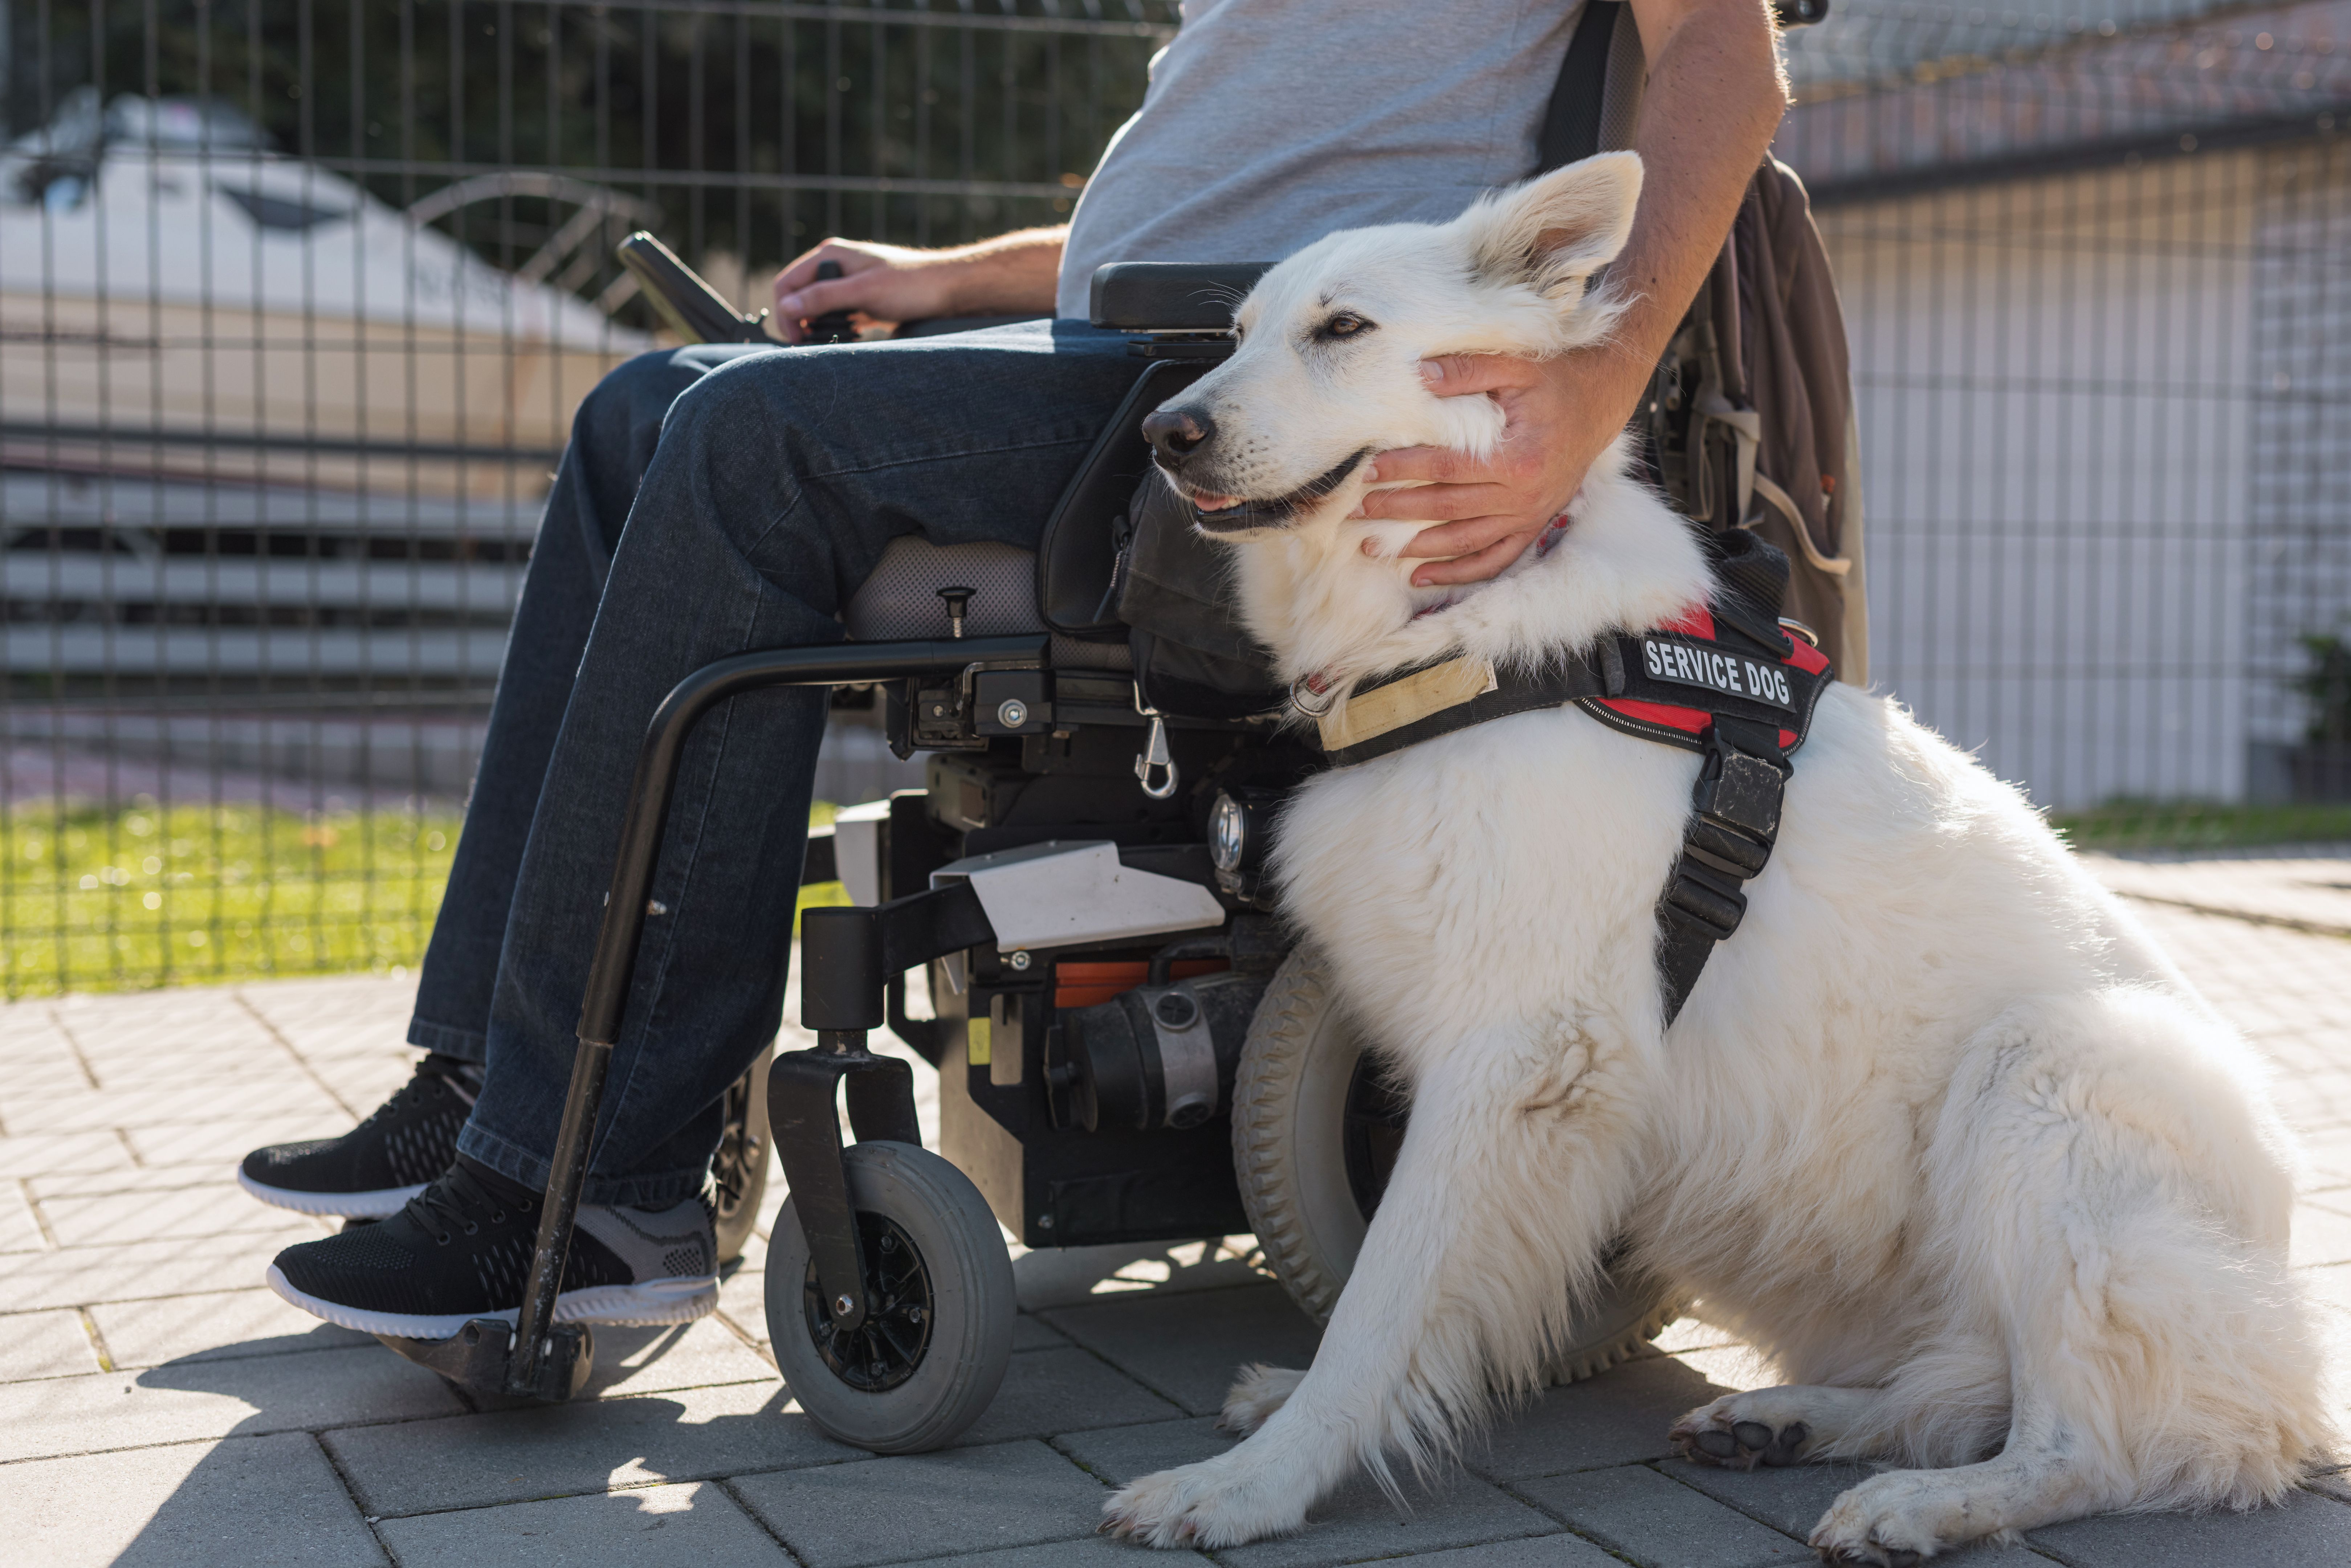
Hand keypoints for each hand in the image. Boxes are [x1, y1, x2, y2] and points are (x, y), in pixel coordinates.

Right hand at [770, 237, 959, 343]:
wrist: (947, 290)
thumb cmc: (911, 285)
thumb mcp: (864, 292)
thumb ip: (824, 297)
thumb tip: (787, 307)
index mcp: (830, 255)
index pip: (788, 283)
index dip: (786, 313)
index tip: (797, 339)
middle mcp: (836, 264)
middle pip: (799, 294)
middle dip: (798, 320)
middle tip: (809, 344)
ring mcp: (848, 280)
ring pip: (817, 305)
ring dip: (816, 324)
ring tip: (827, 340)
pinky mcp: (861, 297)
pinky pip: (836, 312)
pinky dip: (835, 325)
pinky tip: (847, 335)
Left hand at [1355, 350, 1641, 586]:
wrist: (1601, 402)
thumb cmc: (1555, 381)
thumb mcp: (1515, 365)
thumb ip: (1467, 369)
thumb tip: (1418, 373)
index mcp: (1518, 457)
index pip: (1446, 468)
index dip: (1405, 469)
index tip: (1369, 470)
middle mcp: (1524, 495)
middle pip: (1448, 508)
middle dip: (1398, 511)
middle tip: (1358, 511)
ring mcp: (1530, 516)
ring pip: (1465, 541)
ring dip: (1418, 548)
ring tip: (1375, 548)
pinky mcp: (1534, 525)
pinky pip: (1494, 559)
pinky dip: (1459, 572)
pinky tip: (1422, 575)